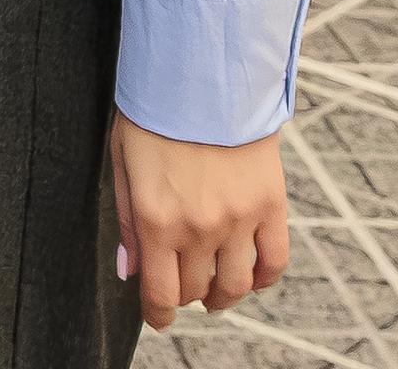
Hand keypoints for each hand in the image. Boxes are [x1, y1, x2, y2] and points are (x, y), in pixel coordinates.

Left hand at [111, 116, 288, 331]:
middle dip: (184, 295)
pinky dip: (264, 279)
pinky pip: (275, 262)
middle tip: (179, 287)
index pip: (160, 292)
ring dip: (224, 296)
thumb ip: (127, 223)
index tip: (157, 320)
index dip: (157, 315)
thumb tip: (130, 271)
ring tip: (215, 292)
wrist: (201, 78)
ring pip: (237, 285)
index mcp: (156, 219)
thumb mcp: (123, 165)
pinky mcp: (270, 206)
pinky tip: (251, 277)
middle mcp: (199, 228)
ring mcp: (239, 219)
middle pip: (196, 289)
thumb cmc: (153, 117)